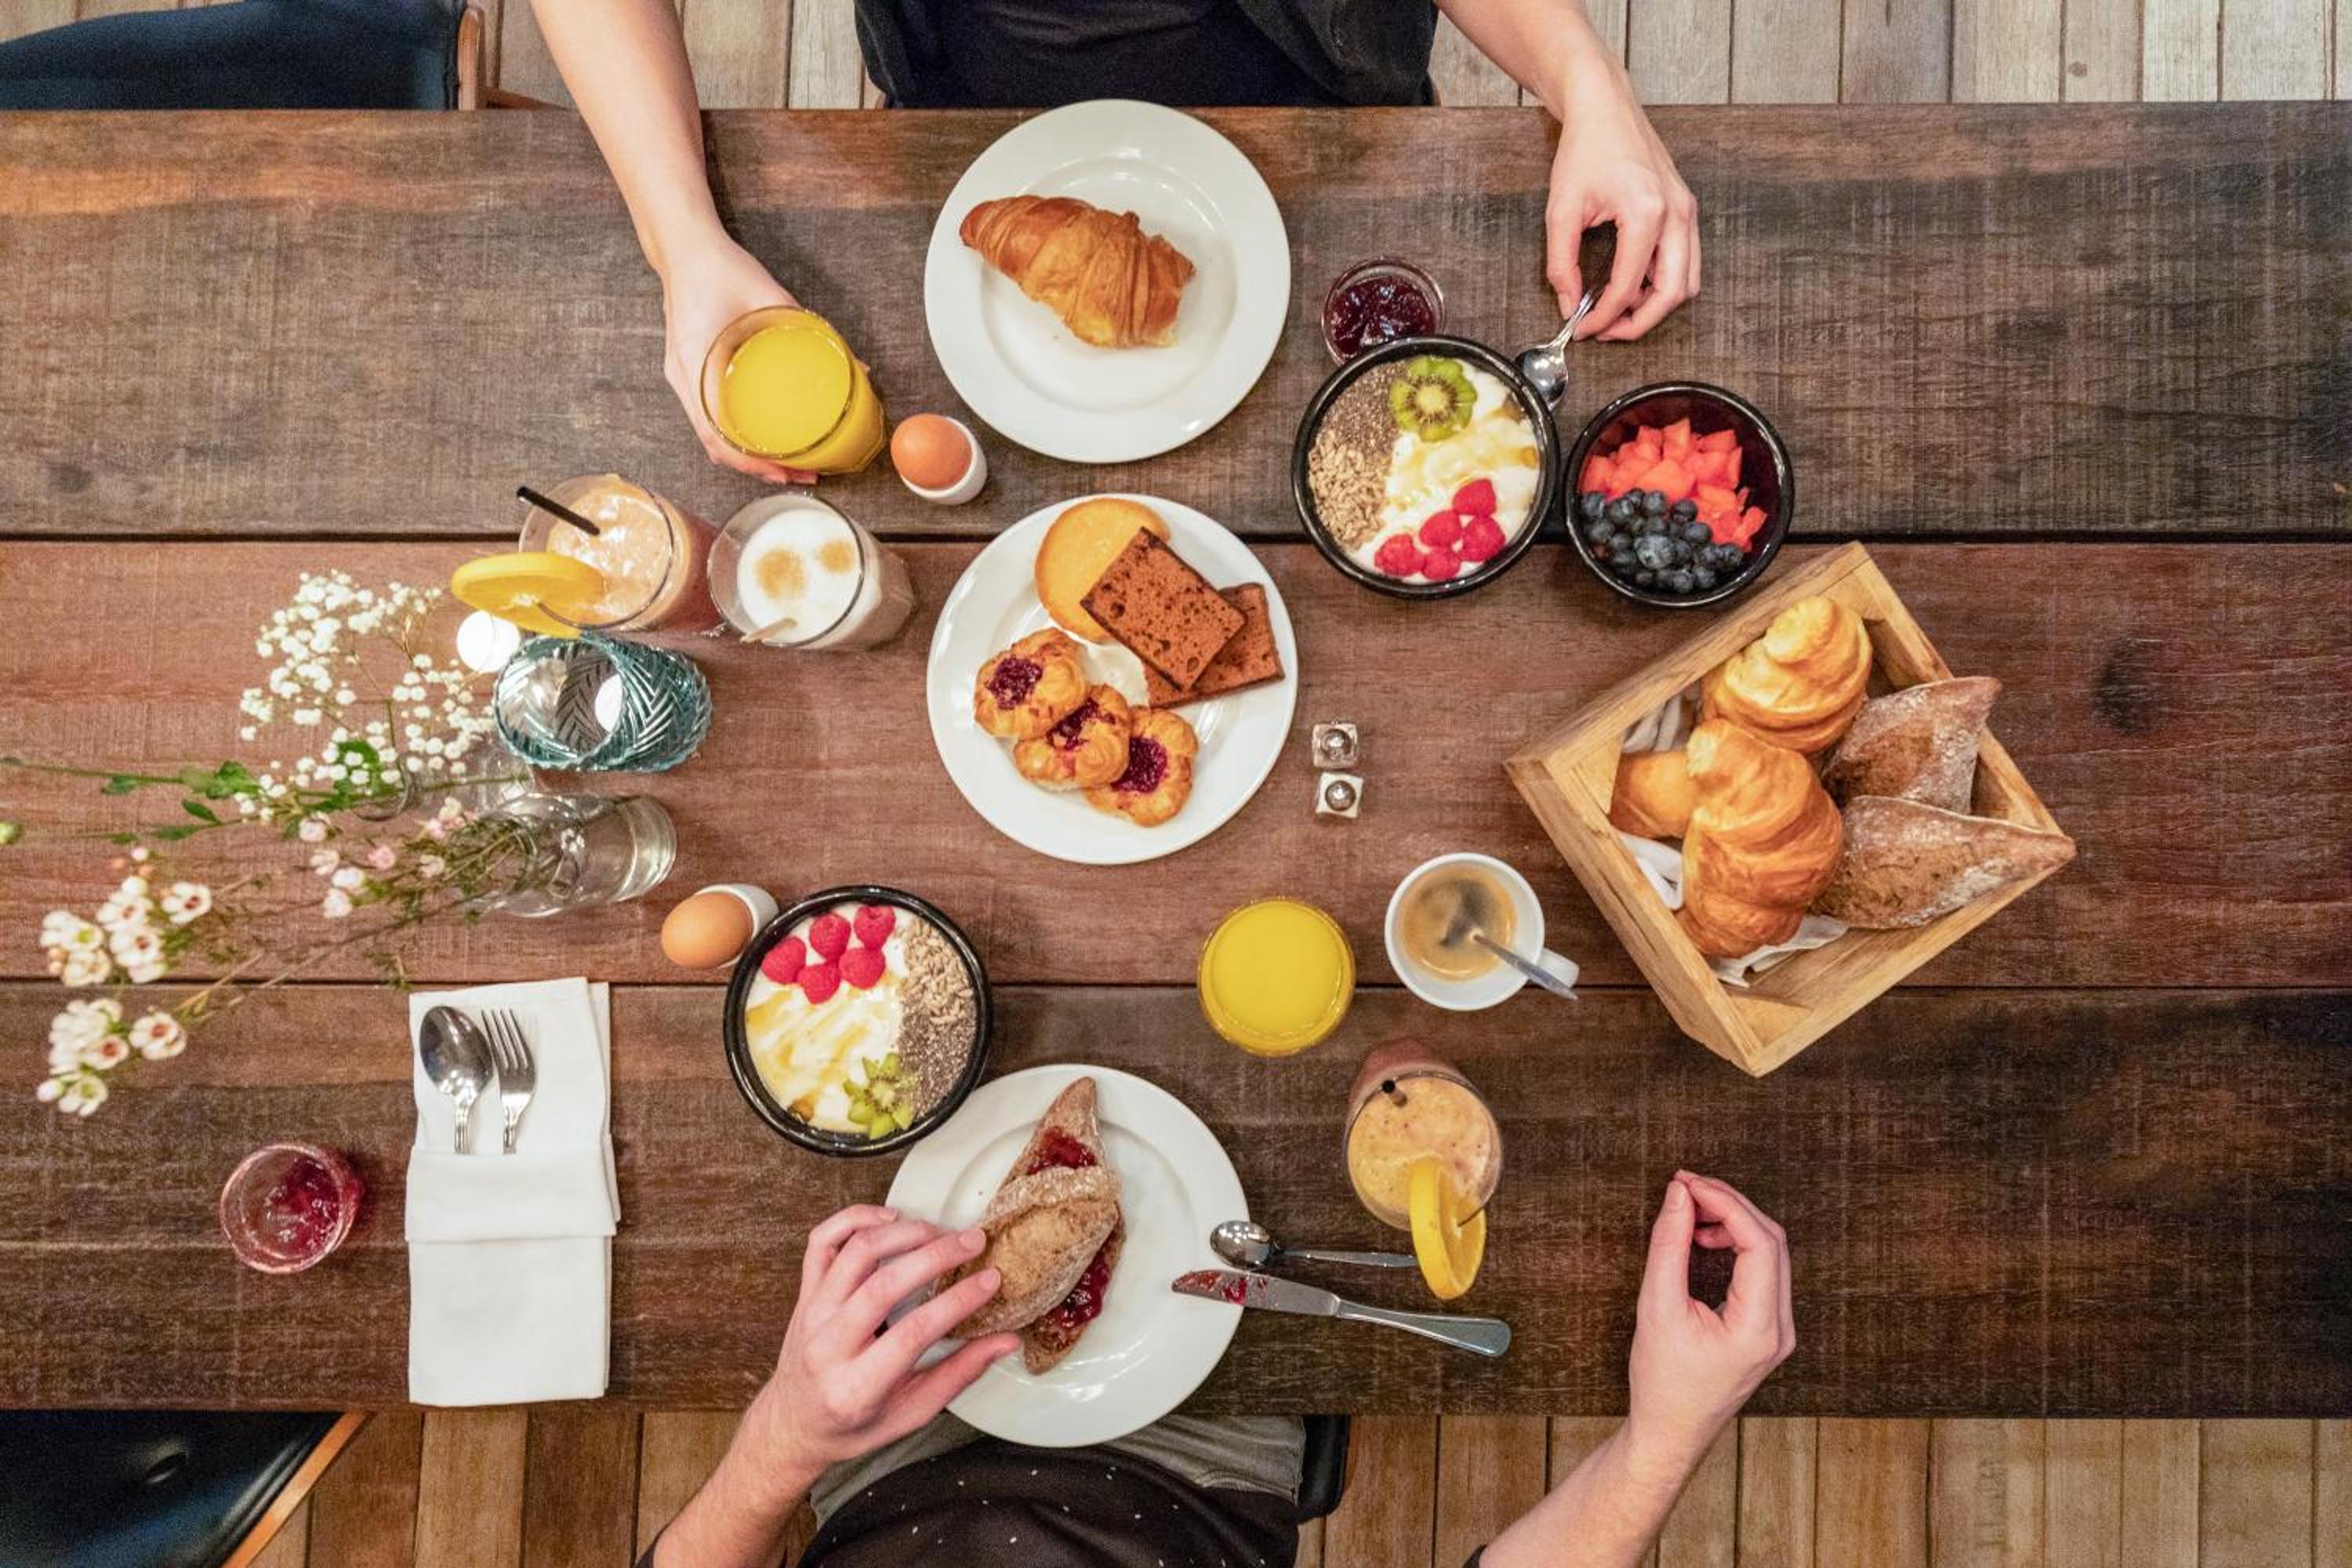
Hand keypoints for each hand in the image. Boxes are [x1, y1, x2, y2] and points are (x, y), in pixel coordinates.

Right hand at [658, 232, 817, 484]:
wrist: (685, 249)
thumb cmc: (720, 269)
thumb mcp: (770, 296)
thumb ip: (809, 329)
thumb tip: (854, 364)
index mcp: (694, 362)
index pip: (715, 433)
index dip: (750, 461)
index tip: (783, 472)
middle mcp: (683, 378)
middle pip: (716, 444)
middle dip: (758, 468)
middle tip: (801, 476)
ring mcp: (684, 378)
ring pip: (713, 434)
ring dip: (749, 455)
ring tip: (789, 465)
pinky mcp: (692, 374)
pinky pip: (712, 416)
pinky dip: (738, 435)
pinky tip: (767, 439)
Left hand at [736, 1205, 1018, 1482]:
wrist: (793, 1424)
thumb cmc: (854, 1424)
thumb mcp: (910, 1415)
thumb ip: (958, 1375)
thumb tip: (1007, 1341)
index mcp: (857, 1387)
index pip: (913, 1332)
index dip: (957, 1301)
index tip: (991, 1279)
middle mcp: (827, 1346)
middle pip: (883, 1284)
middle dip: (936, 1255)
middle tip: (974, 1241)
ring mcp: (811, 1314)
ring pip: (854, 1253)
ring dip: (903, 1232)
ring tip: (939, 1231)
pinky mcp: (804, 1293)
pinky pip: (822, 1240)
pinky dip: (854, 1219)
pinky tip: (890, 1218)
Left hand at [1544, 83, 1698, 341]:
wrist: (1605, 107)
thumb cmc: (1585, 149)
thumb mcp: (1561, 210)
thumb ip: (1561, 264)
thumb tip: (1569, 305)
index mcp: (1646, 213)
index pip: (1628, 286)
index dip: (1603, 317)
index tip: (1582, 328)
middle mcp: (1676, 213)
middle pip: (1673, 294)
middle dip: (1639, 322)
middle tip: (1606, 331)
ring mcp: (1687, 210)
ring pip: (1687, 281)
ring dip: (1655, 304)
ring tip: (1618, 308)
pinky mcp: (1686, 208)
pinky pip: (1685, 260)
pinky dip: (1662, 281)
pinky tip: (1631, 282)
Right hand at [1625, 1172, 1792, 1468]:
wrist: (1670, 1431)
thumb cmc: (1660, 1379)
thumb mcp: (1656, 1307)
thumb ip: (1669, 1245)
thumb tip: (1679, 1194)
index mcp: (1760, 1328)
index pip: (1760, 1242)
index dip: (1725, 1202)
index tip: (1686, 1183)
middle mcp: (1780, 1328)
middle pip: (1772, 1242)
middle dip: (1729, 1205)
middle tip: (1685, 1187)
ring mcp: (1779, 1330)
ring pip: (1770, 1252)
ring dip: (1733, 1223)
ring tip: (1689, 1212)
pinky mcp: (1768, 1328)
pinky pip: (1762, 1270)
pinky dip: (1735, 1245)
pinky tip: (1703, 1239)